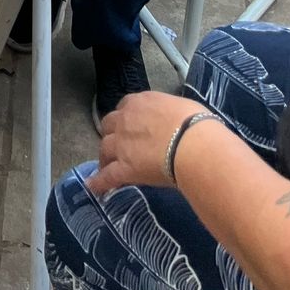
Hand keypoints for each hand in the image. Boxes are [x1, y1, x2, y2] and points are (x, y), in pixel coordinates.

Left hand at [88, 93, 211, 194]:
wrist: (192, 144)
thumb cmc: (195, 123)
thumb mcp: (181, 107)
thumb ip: (169, 114)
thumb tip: (177, 122)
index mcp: (140, 102)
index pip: (125, 107)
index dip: (126, 118)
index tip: (130, 126)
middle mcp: (125, 120)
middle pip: (109, 125)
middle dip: (111, 135)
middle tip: (118, 146)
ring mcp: (121, 144)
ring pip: (104, 148)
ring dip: (104, 157)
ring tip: (105, 166)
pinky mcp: (124, 168)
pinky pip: (107, 176)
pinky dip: (99, 182)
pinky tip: (93, 187)